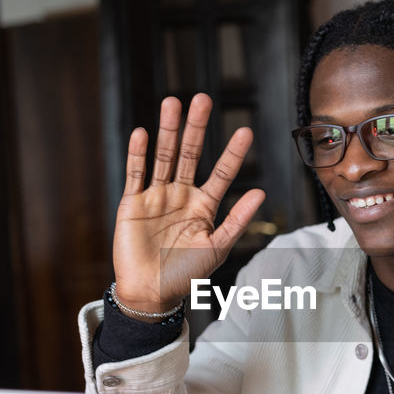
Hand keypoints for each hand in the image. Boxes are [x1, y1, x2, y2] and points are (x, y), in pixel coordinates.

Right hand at [113, 93, 265, 316]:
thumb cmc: (186, 274)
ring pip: (163, 157)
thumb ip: (237, 220)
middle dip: (196, 128)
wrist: (152, 293)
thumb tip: (260, 192)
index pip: (222, 173)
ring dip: (168, 131)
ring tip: (173, 103)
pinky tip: (142, 134)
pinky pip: (136, 174)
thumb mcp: (218, 247)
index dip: (232, 153)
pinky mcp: (132, 204)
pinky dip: (138, 155)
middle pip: (189, 154)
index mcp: (204, 206)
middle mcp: (181, 195)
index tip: (246, 131)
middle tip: (202, 99)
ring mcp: (156, 197)